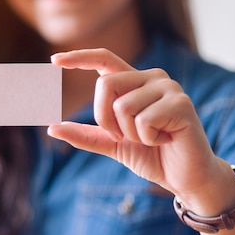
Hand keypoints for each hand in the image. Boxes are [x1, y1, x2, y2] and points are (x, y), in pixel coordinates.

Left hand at [48, 48, 230, 211]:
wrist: (183, 177)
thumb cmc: (150, 156)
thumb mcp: (111, 145)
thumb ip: (85, 135)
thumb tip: (52, 127)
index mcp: (134, 83)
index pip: (104, 60)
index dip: (80, 58)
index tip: (54, 60)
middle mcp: (151, 78)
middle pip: (105, 84)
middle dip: (104, 119)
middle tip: (123, 137)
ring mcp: (168, 88)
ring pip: (123, 106)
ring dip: (130, 134)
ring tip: (151, 139)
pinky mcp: (181, 104)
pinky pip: (143, 119)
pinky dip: (147, 138)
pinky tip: (164, 140)